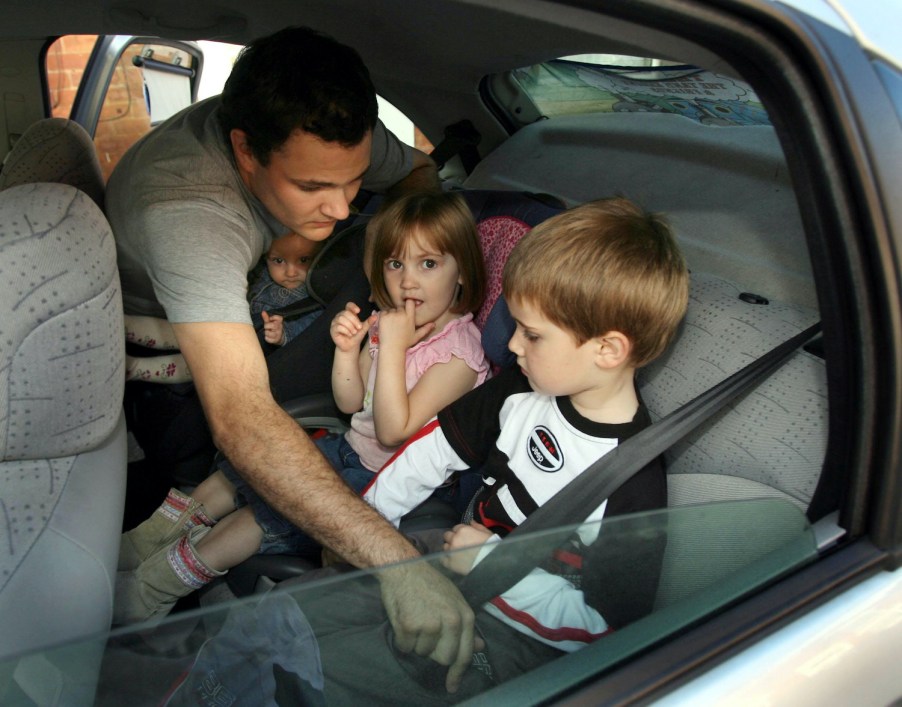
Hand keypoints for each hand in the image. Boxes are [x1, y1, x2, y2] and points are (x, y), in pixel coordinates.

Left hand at [261, 311, 285, 344]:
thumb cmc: (272, 328)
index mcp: (279, 322)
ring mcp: (278, 334)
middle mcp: (280, 328)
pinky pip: (268, 339)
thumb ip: (266, 317)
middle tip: (266, 327)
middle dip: (267, 326)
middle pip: (274, 325)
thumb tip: (263, 312)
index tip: (270, 319)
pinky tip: (268, 337)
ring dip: (266, 332)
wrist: (278, 337)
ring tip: (267, 332)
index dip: (273, 318)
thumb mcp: (270, 322)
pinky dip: (266, 338)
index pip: (279, 318)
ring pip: (270, 333)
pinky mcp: (275, 340)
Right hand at [331, 302, 374, 352]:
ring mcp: (335, 322)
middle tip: (359, 328)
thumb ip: (368, 322)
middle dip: (354, 320)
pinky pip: (338, 326)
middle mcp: (340, 316)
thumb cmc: (356, 336)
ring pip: (341, 319)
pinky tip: (349, 334)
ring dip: (350, 326)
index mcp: (348, 314)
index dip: (352, 306)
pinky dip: (346, 331)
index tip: (358, 311)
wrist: (351, 346)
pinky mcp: (333, 329)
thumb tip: (375, 316)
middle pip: (346, 313)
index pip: (348, 305)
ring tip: (354, 332)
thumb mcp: (363, 328)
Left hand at [377, 298, 434, 352]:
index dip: (408, 303)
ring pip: (391, 309)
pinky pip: (383, 312)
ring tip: (391, 325)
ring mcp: (392, 315)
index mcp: (410, 317)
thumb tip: (434, 324)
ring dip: (391, 314)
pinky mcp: (383, 317)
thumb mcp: (417, 336)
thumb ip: (425, 329)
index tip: (406, 308)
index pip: (410, 302)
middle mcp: (401, 314)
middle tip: (397, 323)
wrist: (392, 348)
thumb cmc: (404, 343)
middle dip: (399, 312)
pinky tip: (386, 324)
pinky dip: (383, 316)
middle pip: (400, 307)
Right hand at [379, 562, 481, 693]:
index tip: (452, 686)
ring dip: (417, 643)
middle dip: (434, 652)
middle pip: (443, 658)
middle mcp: (451, 622)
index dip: (458, 673)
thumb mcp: (454, 601)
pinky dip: (403, 639)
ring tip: (416, 619)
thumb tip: (479, 647)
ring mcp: (429, 624)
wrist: (404, 568)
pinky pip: (405, 647)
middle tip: (427, 633)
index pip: (465, 653)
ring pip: (422, 653)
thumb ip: (466, 626)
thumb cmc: (430, 585)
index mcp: (465, 616)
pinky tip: (405, 619)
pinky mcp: (409, 625)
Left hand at [441, 522, 492, 574]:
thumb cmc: (491, 547)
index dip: (460, 532)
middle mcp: (454, 539)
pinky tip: (453, 560)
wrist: (490, 564)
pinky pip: (443, 559)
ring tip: (457, 553)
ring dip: (450, 548)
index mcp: (463, 530)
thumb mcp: (486, 533)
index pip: (456, 528)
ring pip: (445, 547)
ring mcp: (450, 551)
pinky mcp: (449, 563)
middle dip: (452, 538)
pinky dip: (447, 559)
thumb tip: (471, 521)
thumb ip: (477, 526)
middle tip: (459, 544)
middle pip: (447, 536)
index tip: (464, 537)